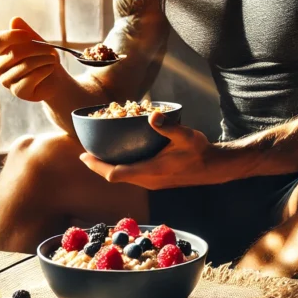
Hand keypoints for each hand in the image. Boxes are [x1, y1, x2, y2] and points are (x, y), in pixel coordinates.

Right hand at [0, 17, 68, 101]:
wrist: (54, 79)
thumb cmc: (42, 57)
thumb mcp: (36, 41)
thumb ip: (25, 31)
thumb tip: (15, 20)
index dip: (13, 35)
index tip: (29, 35)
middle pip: (14, 53)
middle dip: (36, 49)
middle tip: (51, 49)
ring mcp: (6, 81)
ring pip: (24, 66)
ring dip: (43, 60)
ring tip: (53, 59)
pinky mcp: (17, 92)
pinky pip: (30, 79)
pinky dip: (44, 71)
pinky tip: (50, 68)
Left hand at [79, 111, 225, 189]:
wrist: (213, 167)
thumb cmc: (200, 151)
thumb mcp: (186, 136)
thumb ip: (169, 127)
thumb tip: (153, 115)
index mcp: (150, 172)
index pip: (115, 173)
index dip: (97, 166)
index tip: (83, 156)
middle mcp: (147, 181)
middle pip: (114, 177)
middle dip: (98, 166)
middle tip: (84, 154)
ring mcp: (151, 183)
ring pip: (122, 178)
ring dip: (108, 168)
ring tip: (96, 155)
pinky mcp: (154, 180)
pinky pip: (130, 176)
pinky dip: (119, 168)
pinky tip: (118, 156)